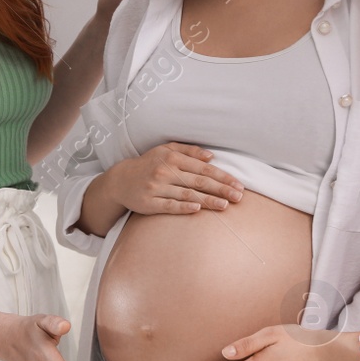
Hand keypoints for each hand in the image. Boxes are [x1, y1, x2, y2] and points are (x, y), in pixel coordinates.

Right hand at [107, 142, 243, 214]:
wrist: (120, 180)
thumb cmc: (149, 164)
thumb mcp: (166, 150)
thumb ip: (190, 151)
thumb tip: (211, 156)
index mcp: (172, 158)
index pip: (203, 169)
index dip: (222, 177)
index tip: (238, 185)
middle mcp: (165, 172)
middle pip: (198, 182)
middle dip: (221, 189)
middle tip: (239, 196)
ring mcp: (156, 188)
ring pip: (187, 195)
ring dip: (208, 201)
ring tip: (225, 205)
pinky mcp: (149, 203)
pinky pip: (169, 206)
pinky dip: (183, 208)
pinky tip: (198, 210)